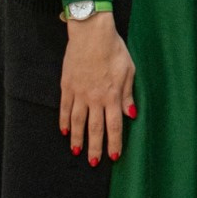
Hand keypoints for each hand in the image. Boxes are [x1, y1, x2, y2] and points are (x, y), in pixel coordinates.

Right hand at [59, 13, 134, 164]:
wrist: (91, 35)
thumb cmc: (115, 50)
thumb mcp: (129, 70)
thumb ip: (128, 95)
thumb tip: (131, 115)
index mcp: (112, 95)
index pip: (114, 125)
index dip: (114, 142)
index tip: (114, 156)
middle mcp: (95, 98)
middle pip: (94, 128)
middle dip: (95, 147)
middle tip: (94, 163)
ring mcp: (79, 93)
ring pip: (78, 122)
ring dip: (77, 139)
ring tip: (76, 152)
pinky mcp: (67, 86)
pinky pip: (65, 109)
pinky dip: (65, 121)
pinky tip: (65, 131)